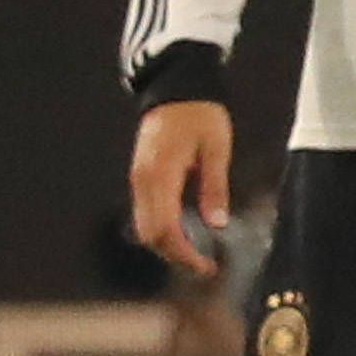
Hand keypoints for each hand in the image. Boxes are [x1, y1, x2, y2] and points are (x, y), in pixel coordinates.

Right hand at [128, 101, 235, 277]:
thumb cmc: (201, 115)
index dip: (184, 253)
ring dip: (167, 245)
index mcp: (161, 174)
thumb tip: (217, 223)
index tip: (207, 266)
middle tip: (204, 266)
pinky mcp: (140, 176)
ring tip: (196, 255)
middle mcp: (142, 180)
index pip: (165, 228)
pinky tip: (184, 235)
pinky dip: (162, 229)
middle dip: (175, 255)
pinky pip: (145, 212)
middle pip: (150, 233)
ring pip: (144, 226)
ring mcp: (138, 178)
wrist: (176, 88)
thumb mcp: (216, 149)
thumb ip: (214, 186)